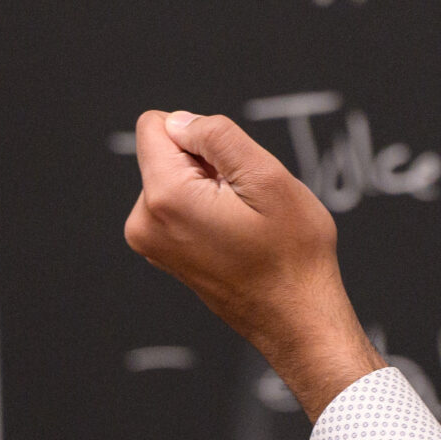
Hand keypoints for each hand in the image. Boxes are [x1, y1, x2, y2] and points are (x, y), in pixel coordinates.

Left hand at [124, 109, 383, 418]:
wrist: (296, 317)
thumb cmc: (291, 256)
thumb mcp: (268, 177)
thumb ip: (217, 135)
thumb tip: (181, 122)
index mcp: (165, 199)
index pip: (157, 125)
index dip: (202, 136)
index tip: (230, 171)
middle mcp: (145, 222)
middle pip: (167, 151)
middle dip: (207, 164)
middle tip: (244, 202)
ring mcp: (151, 242)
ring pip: (176, 177)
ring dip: (210, 187)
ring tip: (242, 221)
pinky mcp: (163, 252)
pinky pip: (179, 204)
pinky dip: (206, 209)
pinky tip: (234, 234)